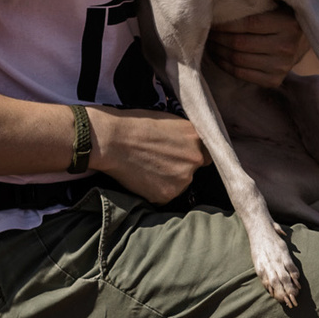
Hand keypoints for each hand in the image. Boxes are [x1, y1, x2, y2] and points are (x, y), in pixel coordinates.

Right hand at [89, 106, 205, 202]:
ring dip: (167, 180)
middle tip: (156, 160)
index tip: (180, 156)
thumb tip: (193, 146)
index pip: (207, 154)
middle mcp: (196, 159)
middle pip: (193, 171)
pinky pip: (164, 196)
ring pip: (179, 185)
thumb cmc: (135, 125)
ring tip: (146, 167)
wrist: (111, 139)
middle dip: (179, 168)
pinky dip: (154, 190)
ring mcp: (183, 179)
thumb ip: (187, 136)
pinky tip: (141, 177)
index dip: (192, 156)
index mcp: (198, 138)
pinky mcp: (167, 194)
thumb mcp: (170, 121)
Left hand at [207, 6, 309, 87]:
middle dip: (218, 37)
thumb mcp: (281, 2)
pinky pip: (241, 74)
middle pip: (240, 43)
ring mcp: (281, 66)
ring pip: (238, 59)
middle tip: (206, 30)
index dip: (225, 23)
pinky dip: (224, 65)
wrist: (304, 42)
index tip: (212, 18)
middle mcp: (286, 47)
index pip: (248, 24)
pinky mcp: (274, 80)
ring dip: (218, 51)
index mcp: (288, 24)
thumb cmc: (284, 16)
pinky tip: (218, 55)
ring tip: (210, 42)